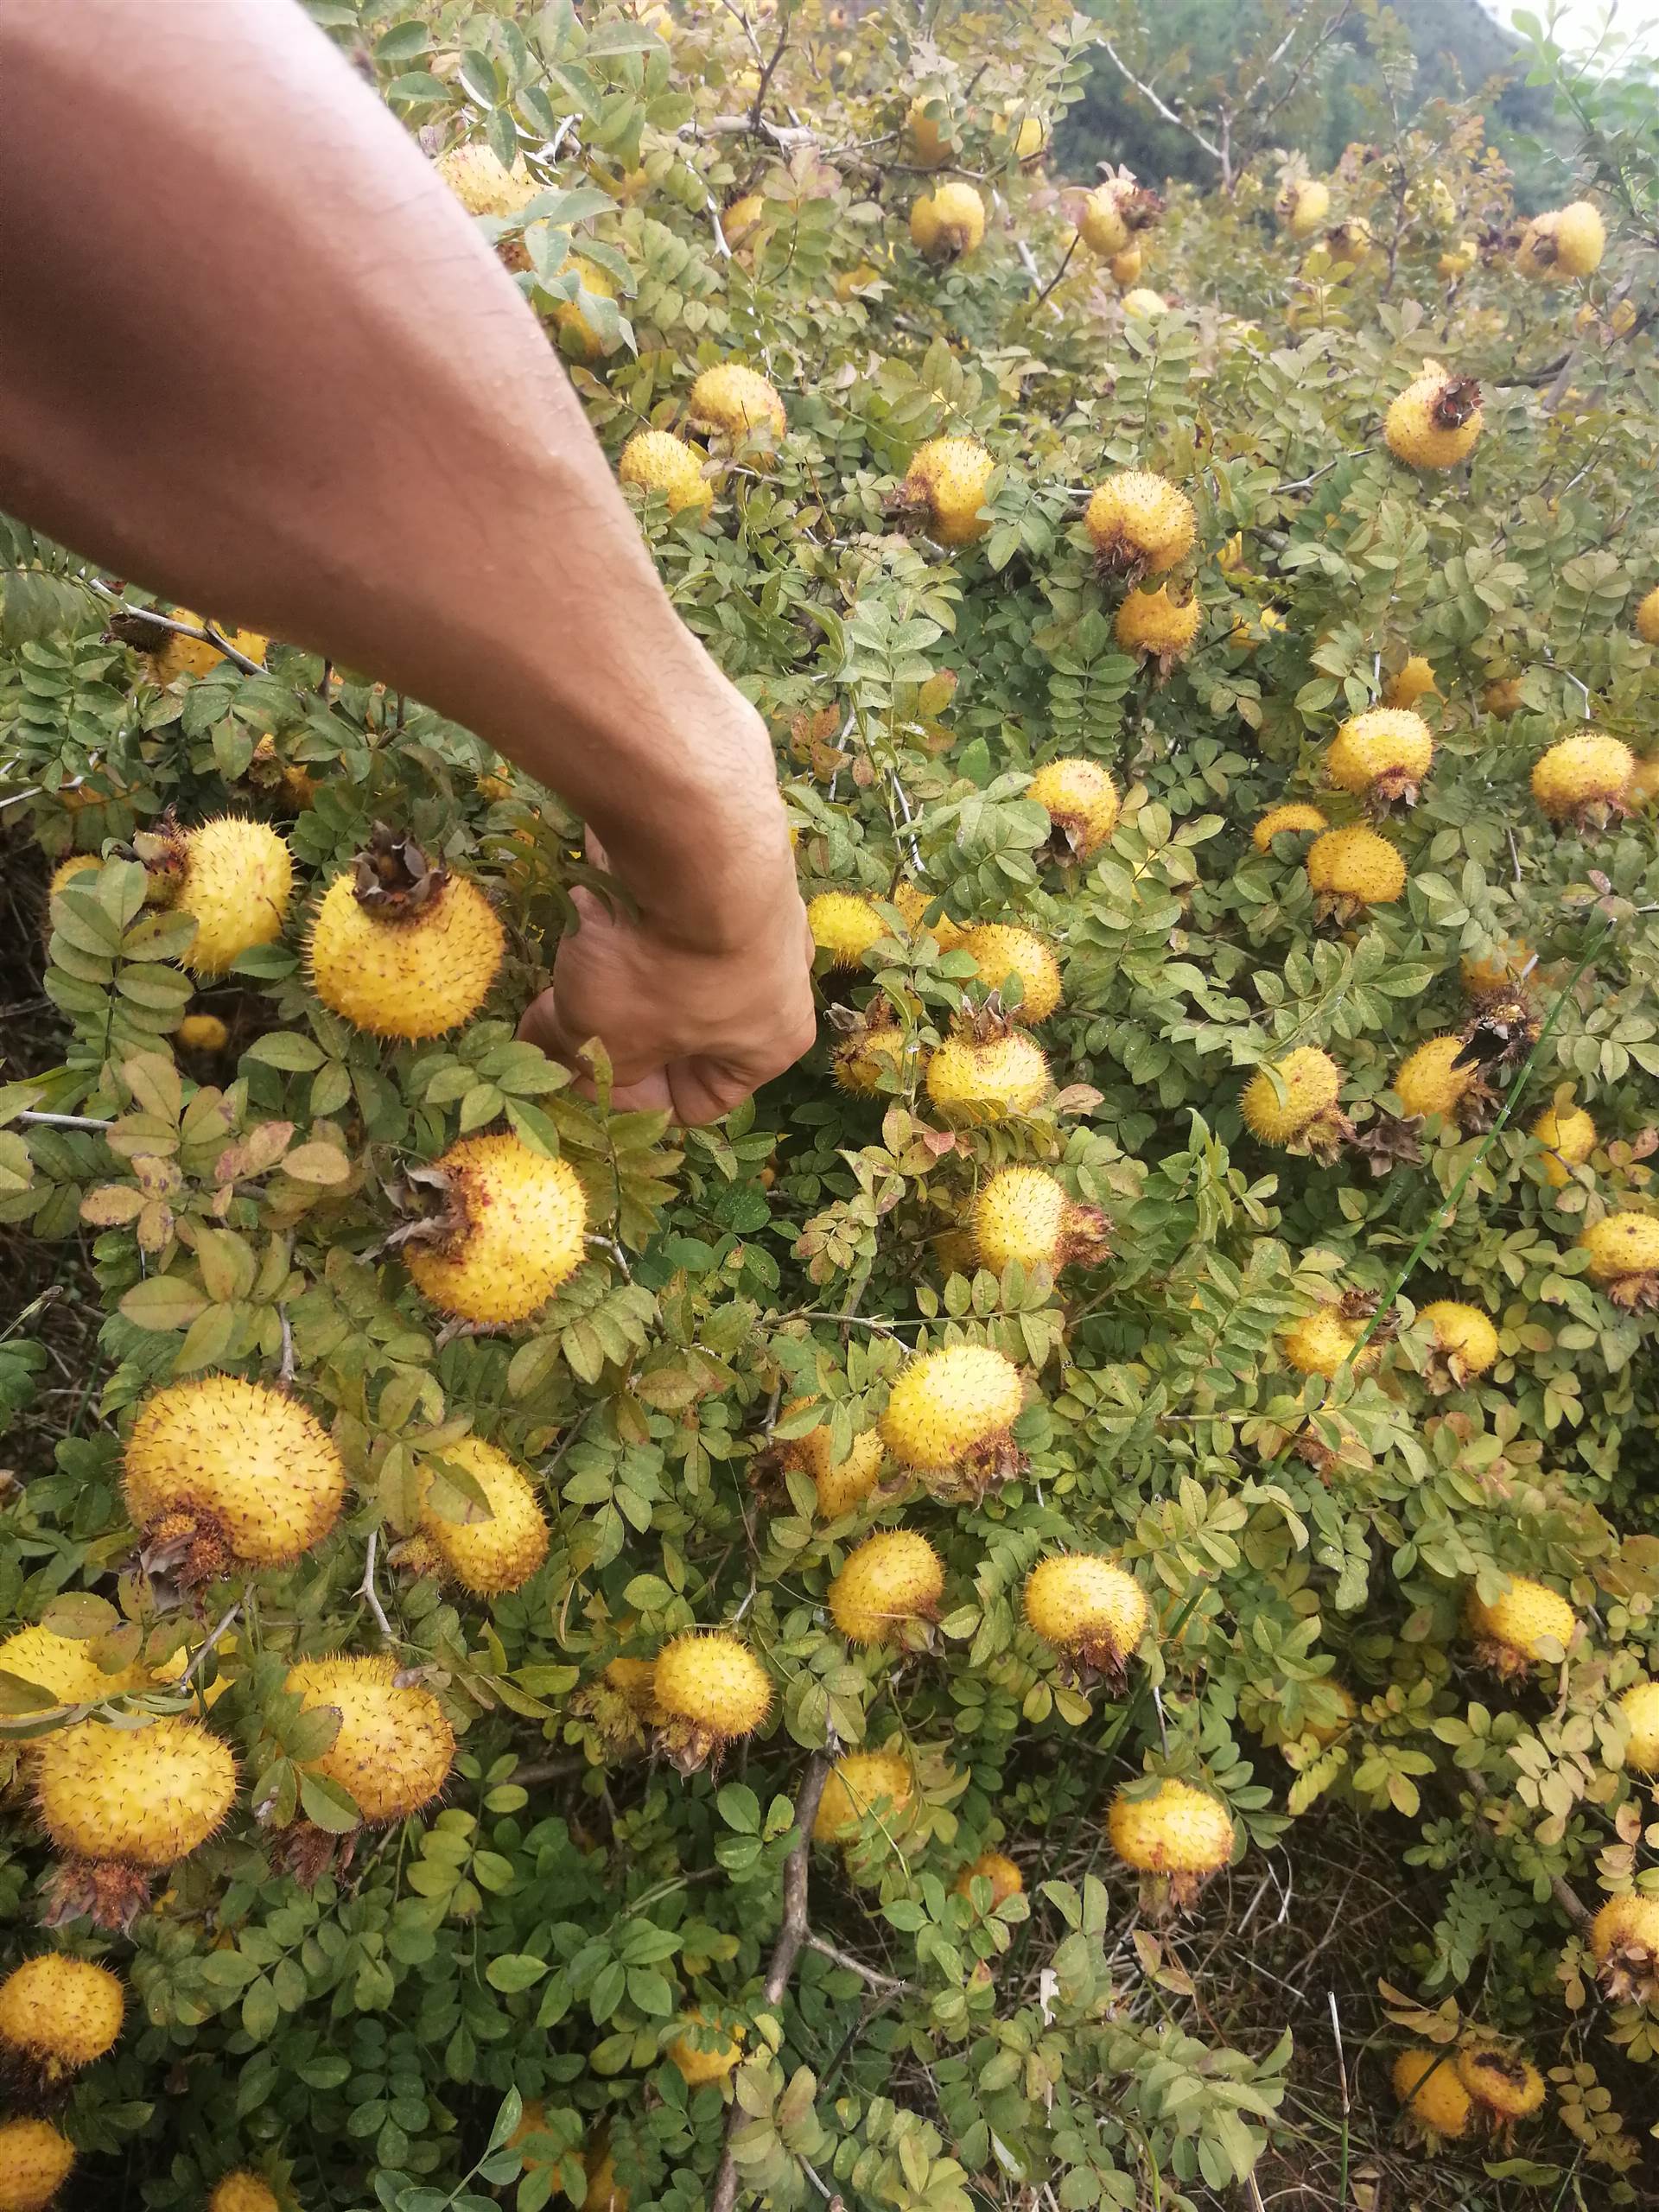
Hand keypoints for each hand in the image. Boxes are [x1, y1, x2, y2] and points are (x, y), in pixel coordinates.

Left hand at [519, 830, 815, 1125]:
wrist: (695, 840)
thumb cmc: (663, 967)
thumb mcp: (603, 1038)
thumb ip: (573, 1057)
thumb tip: (541, 1057)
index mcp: (772, 1044)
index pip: (698, 1102)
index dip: (628, 1100)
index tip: (579, 1072)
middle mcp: (783, 983)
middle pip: (682, 1029)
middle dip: (617, 1027)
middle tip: (561, 1016)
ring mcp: (765, 916)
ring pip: (676, 966)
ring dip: (620, 970)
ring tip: (572, 958)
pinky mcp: (733, 865)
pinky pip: (673, 909)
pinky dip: (631, 916)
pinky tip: (591, 907)